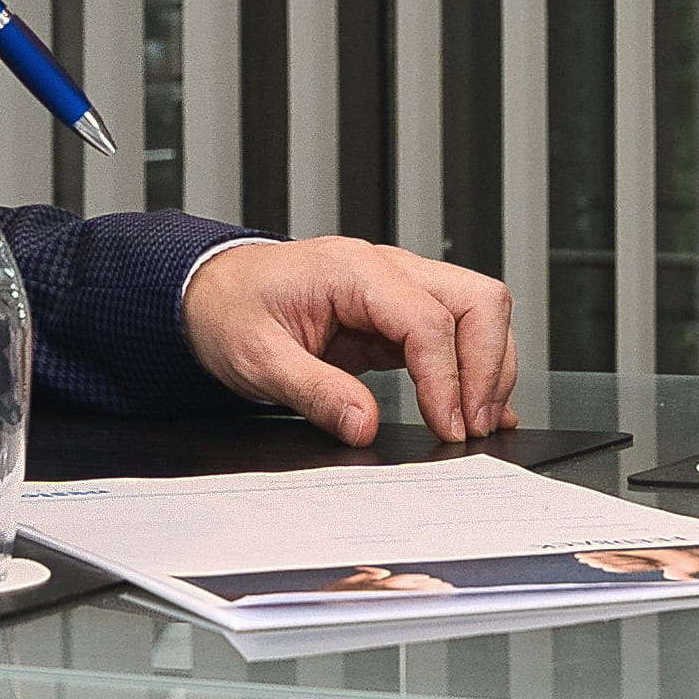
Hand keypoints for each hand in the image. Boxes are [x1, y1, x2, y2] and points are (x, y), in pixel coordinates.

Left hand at [183, 237, 520, 446]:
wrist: (209, 291)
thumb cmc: (230, 311)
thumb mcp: (258, 359)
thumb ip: (314, 391)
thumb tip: (363, 425)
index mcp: (354, 271)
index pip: (429, 321)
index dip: (448, 379)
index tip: (448, 427)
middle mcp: (386, 270)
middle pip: (478, 301)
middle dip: (488, 367)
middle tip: (474, 426)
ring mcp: (397, 289)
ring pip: (479, 311)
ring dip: (489, 366)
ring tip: (477, 422)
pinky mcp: (397, 314)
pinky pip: (456, 331)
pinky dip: (475, 367)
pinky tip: (477, 407)